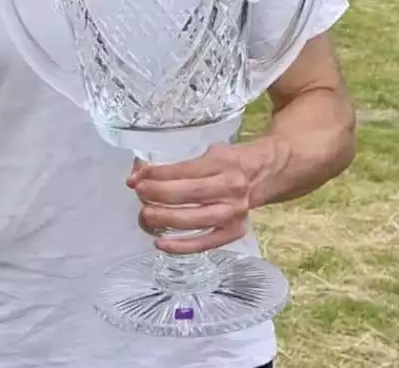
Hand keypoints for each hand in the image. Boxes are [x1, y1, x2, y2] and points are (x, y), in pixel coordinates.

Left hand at [126, 141, 278, 254]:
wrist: (262, 173)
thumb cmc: (227, 161)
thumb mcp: (205, 152)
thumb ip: (173, 164)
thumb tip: (136, 174)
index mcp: (221, 162)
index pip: (183, 170)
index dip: (155, 175)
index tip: (136, 178)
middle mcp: (230, 188)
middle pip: (188, 195)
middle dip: (157, 195)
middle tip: (139, 194)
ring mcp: (234, 212)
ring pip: (194, 220)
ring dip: (165, 219)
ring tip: (145, 216)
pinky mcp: (235, 231)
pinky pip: (206, 243)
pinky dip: (181, 246)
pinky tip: (160, 243)